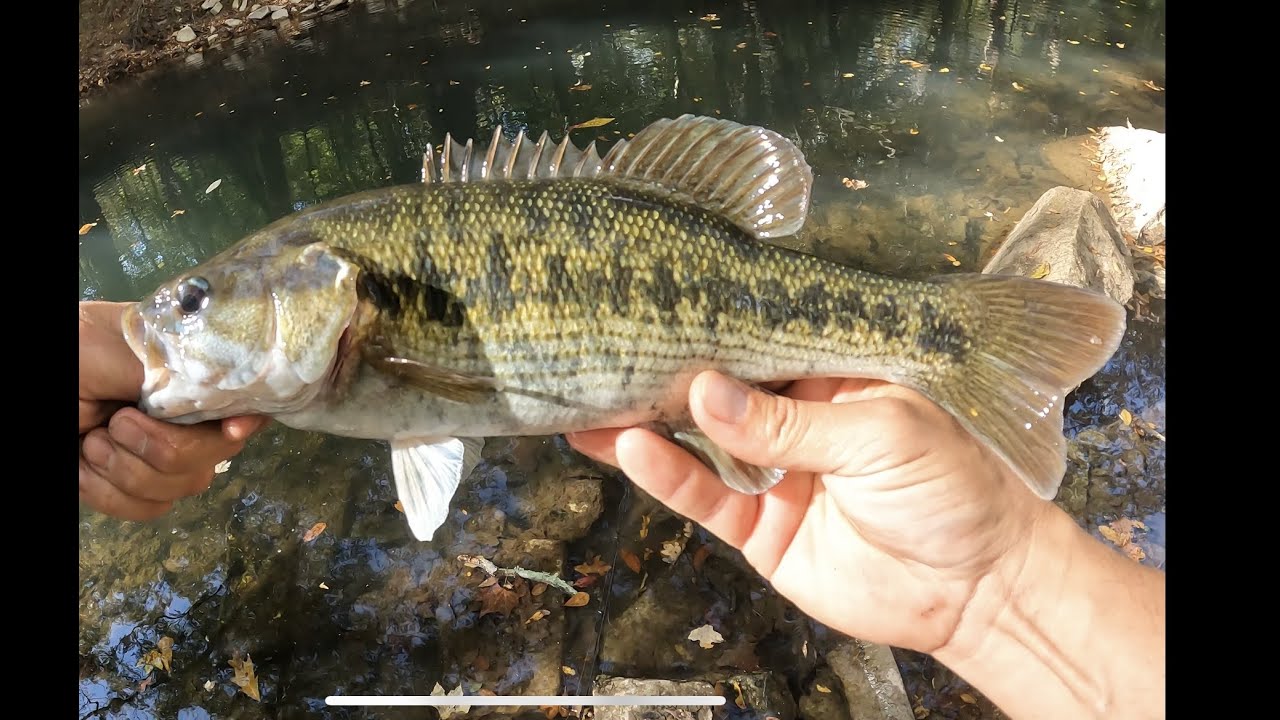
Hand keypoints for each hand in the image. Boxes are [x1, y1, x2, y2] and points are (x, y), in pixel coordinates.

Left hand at [79, 301, 269, 520]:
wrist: (30, 386)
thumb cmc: (71, 352)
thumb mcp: (115, 352)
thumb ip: (171, 377)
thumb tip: (237, 410)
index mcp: (191, 377)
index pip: (245, 402)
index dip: (243, 421)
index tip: (229, 428)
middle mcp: (189, 418)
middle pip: (214, 457)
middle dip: (160, 448)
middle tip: (116, 422)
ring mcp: (162, 456)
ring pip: (180, 489)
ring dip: (126, 470)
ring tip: (92, 440)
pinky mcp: (130, 487)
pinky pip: (146, 510)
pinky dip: (108, 493)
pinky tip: (85, 464)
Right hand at [568, 371, 1048, 654]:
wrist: (977, 589)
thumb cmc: (953, 488)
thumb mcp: (878, 434)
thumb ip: (787, 421)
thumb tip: (705, 392)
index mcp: (834, 375)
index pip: (764, 340)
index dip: (716, 325)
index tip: (662, 301)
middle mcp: (796, 419)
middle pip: (721, 389)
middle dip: (669, 369)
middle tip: (611, 343)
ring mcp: (772, 472)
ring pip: (699, 442)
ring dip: (648, 422)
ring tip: (594, 396)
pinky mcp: (757, 527)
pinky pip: (704, 496)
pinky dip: (667, 474)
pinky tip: (627, 448)